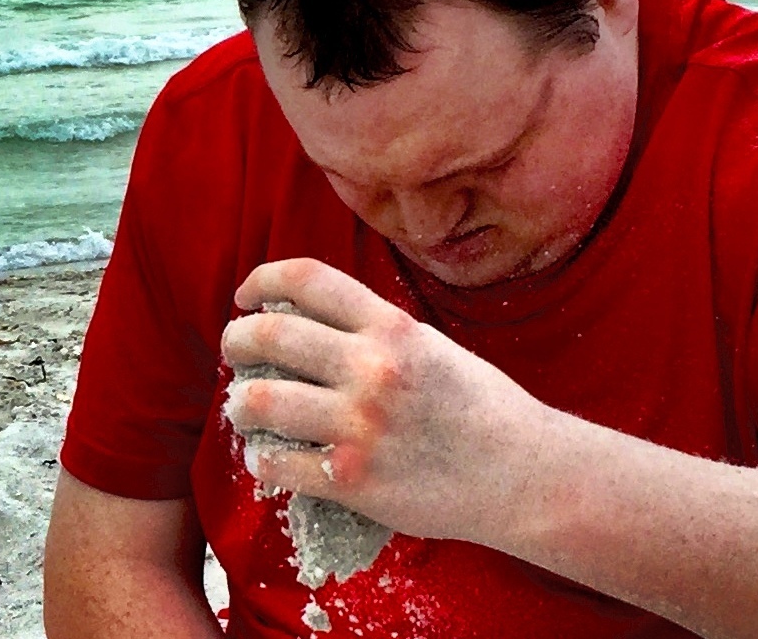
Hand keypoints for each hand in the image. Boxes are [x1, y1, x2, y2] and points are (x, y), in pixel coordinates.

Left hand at [219, 258, 584, 547]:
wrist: (524, 475)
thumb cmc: (482, 410)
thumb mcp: (433, 348)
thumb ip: (376, 334)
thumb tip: (310, 323)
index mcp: (391, 328)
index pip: (307, 279)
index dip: (263, 279)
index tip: (246, 295)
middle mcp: (371, 369)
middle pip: (270, 335)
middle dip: (237, 340)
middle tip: (234, 351)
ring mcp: (359, 424)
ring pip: (260, 400)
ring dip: (239, 404)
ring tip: (242, 408)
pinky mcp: (353, 479)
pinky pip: (277, 463)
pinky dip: (262, 459)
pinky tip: (267, 457)